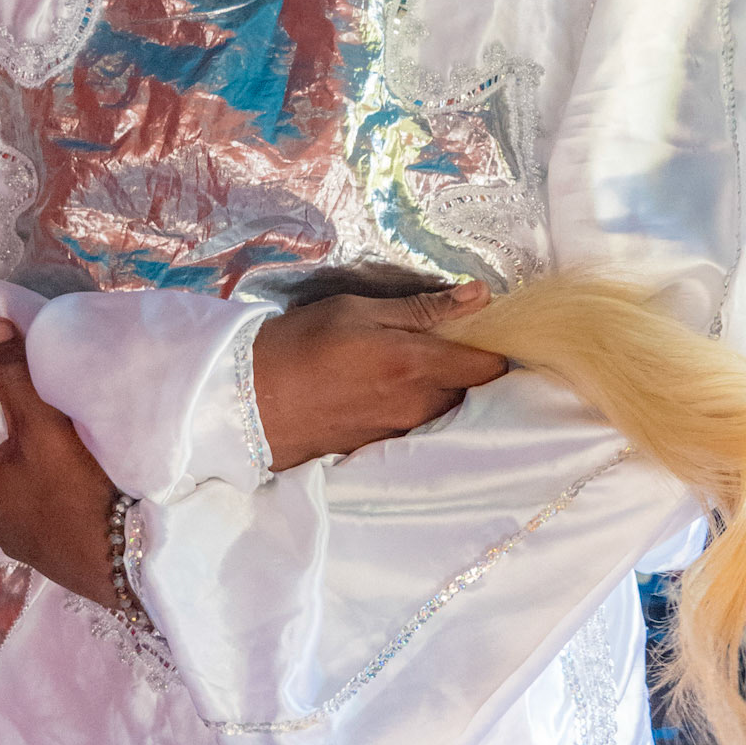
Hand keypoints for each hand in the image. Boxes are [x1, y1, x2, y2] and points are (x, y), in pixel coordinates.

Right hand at [252, 280, 506, 471]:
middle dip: (469, 369)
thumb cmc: (301, 343)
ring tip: (413, 365)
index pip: (490, 367)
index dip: (496, 347)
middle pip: (473, 392)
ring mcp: (400, 433)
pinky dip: (417, 409)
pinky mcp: (380, 448)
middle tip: (445, 343)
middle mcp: (417, 407)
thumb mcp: (358, 310)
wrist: (249, 401)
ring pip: (446, 411)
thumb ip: (424, 307)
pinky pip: (418, 427)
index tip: (484, 330)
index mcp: (416, 365)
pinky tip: (388, 390)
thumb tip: (480, 296)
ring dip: (444, 391)